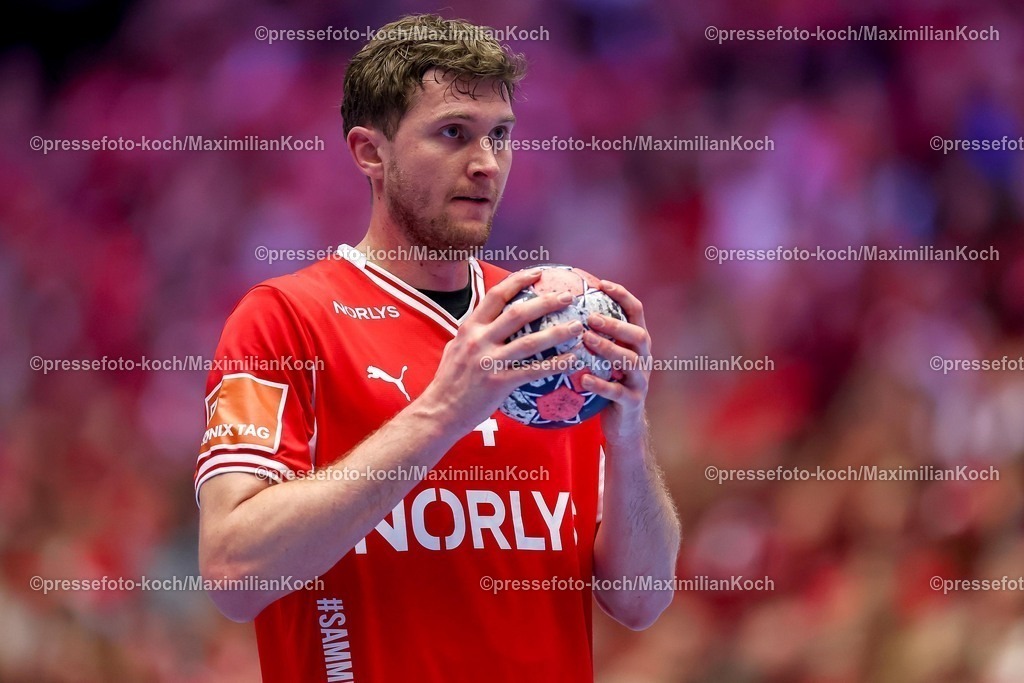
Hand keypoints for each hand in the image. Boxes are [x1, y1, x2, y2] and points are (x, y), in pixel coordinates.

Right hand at [419, 269, 580, 434]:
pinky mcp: (499, 382)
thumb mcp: (455, 347)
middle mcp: (479, 340)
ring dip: (557, 332)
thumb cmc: (449, 381)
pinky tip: (572, 360)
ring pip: (530, 342)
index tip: (538, 273)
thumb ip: (473, 333)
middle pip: (518, 313)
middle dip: (546, 302)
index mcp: (470, 327)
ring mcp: (489, 361)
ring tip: (578, 326)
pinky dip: (555, 364)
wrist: (440, 411)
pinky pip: (533, 371)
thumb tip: (490, 320)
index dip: (518, 280)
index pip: (496, 295)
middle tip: (568, 297)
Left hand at [580, 280, 650, 441]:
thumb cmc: (608, 383)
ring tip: (586, 341)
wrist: (624, 425)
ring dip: (608, 349)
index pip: (636, 311)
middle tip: (590, 317)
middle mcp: (644, 358)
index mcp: (637, 343)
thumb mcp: (605, 358)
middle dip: (614, 324)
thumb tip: (562, 308)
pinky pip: (617, 392)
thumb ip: (594, 335)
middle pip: (637, 334)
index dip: (622, 295)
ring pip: (630, 360)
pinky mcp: (632, 402)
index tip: (601, 284)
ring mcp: (640, 380)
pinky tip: (583, 379)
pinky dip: (601, 384)